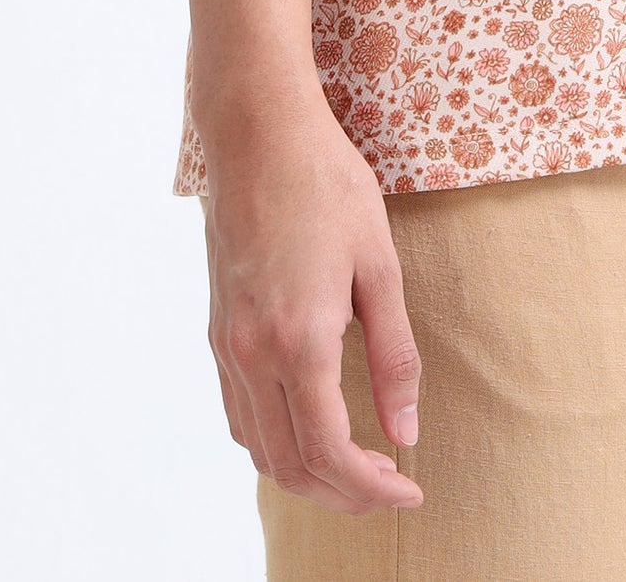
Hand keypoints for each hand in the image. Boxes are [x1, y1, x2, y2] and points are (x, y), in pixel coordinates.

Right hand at [200, 78, 424, 513]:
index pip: (330, 452)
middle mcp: (252, 355)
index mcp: (298, 342)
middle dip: (342, 493)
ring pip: (258, 448)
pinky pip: (237, 413)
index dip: (372, 487)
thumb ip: (394, 354)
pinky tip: (306, 424)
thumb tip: (406, 430)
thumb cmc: (326, 185)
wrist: (257, 132)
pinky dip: (272, 441)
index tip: (410, 489)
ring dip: (306, 473)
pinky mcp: (215, 328)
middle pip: (290, 465)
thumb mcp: (379, 264)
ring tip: (356, 463)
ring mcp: (226, 344)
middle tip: (389, 484)